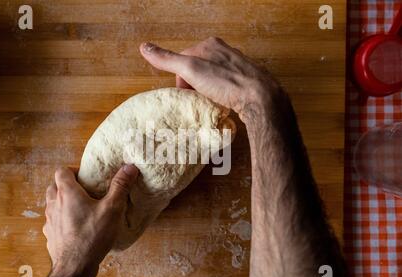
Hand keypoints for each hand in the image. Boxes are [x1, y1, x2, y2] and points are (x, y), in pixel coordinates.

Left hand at [43, 164, 138, 273]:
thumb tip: (129, 168)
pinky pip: (53, 222)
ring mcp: (49, 221)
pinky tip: (75, 229)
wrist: (75, 267)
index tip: (86, 176)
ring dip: (62, 203)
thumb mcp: (112, 209)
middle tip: (84, 191)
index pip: (62, 171)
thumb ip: (120, 186)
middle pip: (54, 186)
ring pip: (52, 204)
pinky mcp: (50, 236)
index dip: (73, 170)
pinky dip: (61, 221)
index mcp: (67, 193)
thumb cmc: (93, 236)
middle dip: (66, 186)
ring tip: (80, 210)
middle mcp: (53, 204)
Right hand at [139, 37, 283, 121]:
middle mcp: (225, 51)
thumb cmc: (225, 82)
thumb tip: (144, 47)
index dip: (180, 79)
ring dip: (207, 91)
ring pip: (212, 77)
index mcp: (210, 45)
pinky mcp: (246, 79)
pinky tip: (224, 102)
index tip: (184, 93)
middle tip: (197, 99)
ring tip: (211, 102)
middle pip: (198, 68)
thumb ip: (167, 60)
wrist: (259, 97)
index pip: (184, 59)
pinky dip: (221, 95)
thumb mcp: (190, 69)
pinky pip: (226, 85)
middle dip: (194, 85)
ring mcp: (237, 65)